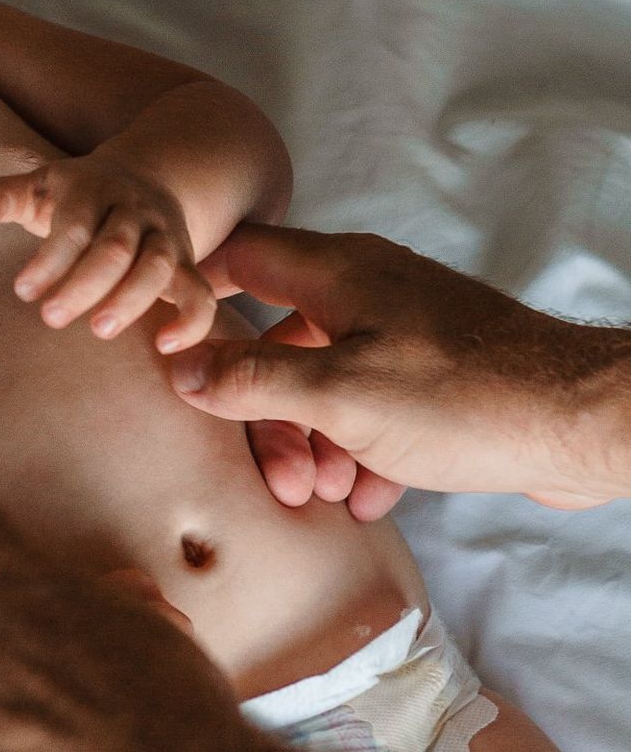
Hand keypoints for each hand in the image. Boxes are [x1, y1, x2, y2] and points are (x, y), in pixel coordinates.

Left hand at [0, 151, 216, 350]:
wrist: (147, 178)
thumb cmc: (76, 196)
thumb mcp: (38, 187)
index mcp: (91, 189)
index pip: (72, 226)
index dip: (49, 261)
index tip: (23, 291)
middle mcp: (132, 210)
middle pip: (114, 248)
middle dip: (83, 285)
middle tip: (50, 317)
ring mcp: (163, 235)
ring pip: (157, 266)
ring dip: (130, 300)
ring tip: (99, 329)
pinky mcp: (187, 263)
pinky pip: (201, 291)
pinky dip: (191, 320)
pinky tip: (166, 346)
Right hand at [168, 224, 630, 509]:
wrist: (580, 421)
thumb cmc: (463, 396)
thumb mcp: (342, 396)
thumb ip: (257, 381)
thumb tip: (182, 369)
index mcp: (335, 272)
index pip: (240, 255)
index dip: (199, 295)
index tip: (172, 345)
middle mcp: (366, 289)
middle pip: (281, 336)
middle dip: (267, 409)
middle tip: (278, 474)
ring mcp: (404, 331)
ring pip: (329, 378)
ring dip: (316, 438)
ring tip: (327, 493)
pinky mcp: (438, 374)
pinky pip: (376, 405)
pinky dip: (363, 448)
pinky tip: (371, 496)